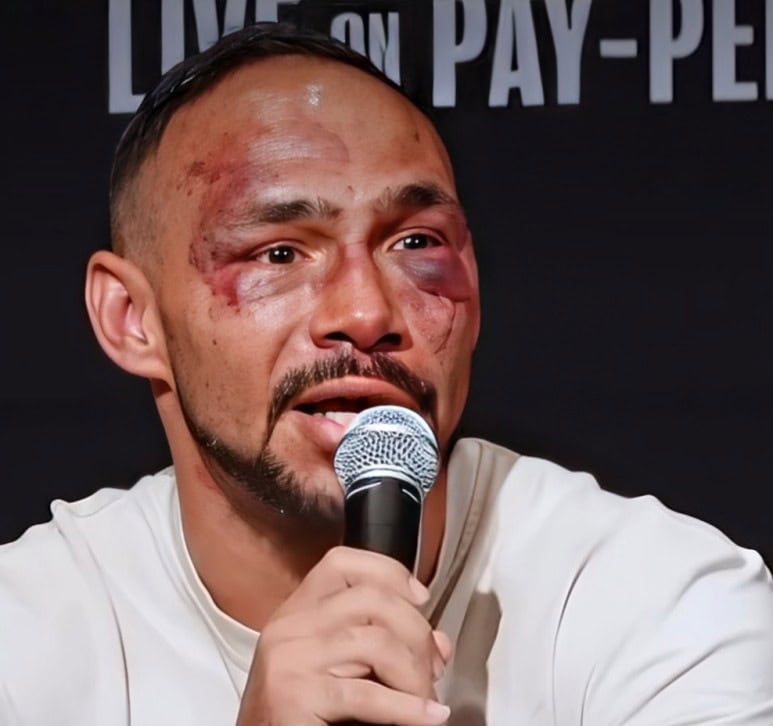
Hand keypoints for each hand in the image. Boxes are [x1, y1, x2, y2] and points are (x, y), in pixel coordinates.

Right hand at [236, 546, 452, 724]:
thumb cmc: (300, 717)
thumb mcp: (342, 671)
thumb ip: (384, 648)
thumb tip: (438, 644)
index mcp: (295, 612)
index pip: (341, 563)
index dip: (388, 572)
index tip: (420, 599)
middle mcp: (288, 627)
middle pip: (370, 598)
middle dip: (416, 631)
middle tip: (433, 667)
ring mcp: (288, 658)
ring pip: (375, 642)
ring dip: (414, 674)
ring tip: (426, 700)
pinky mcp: (294, 696)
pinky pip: (366, 694)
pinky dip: (407, 709)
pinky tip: (426, 718)